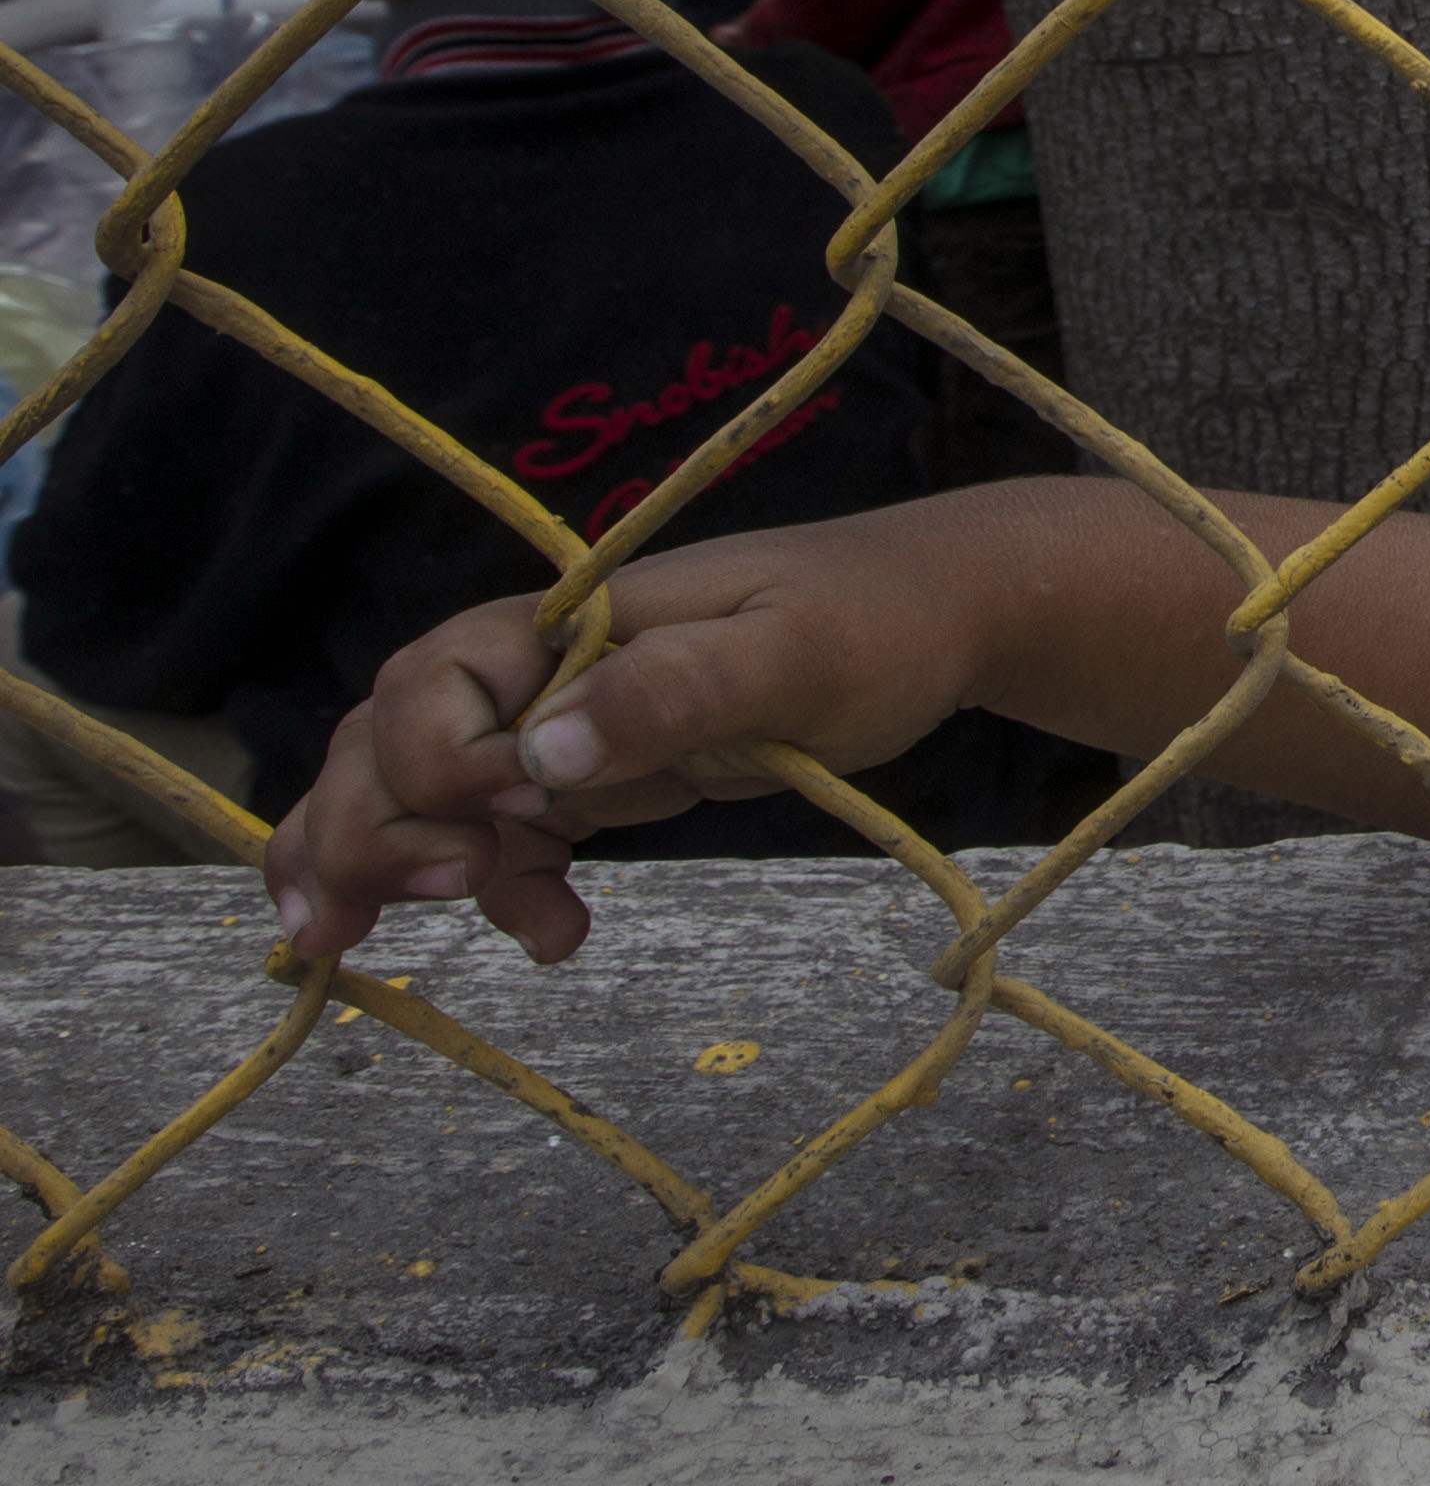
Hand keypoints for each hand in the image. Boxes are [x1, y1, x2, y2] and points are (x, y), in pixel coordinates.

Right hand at [263, 515, 977, 967]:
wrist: (941, 622)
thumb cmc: (878, 621)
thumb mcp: (795, 652)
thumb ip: (675, 690)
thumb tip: (540, 753)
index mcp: (571, 622)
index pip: (432, 688)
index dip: (437, 763)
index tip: (517, 815)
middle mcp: (548, 669)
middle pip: (390, 743)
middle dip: (357, 829)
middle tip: (359, 924)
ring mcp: (569, 726)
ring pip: (421, 794)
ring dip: (379, 866)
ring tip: (347, 948)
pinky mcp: (604, 776)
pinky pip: (504, 836)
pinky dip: (495, 890)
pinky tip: (554, 938)